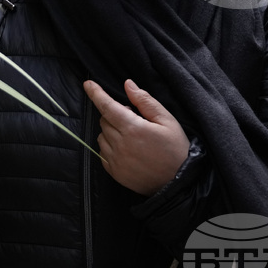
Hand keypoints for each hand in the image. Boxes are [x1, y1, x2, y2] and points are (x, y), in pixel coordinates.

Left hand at [83, 78, 188, 195]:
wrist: (180, 184)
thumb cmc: (176, 149)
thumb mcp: (167, 121)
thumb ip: (145, 101)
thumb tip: (127, 84)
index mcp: (133, 129)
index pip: (107, 106)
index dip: (96, 93)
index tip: (87, 84)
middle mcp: (120, 144)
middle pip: (104, 120)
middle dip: (114, 115)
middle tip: (134, 120)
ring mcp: (116, 160)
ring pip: (102, 136)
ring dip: (111, 131)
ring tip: (132, 137)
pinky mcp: (114, 172)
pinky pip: (102, 152)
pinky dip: (110, 147)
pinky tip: (127, 149)